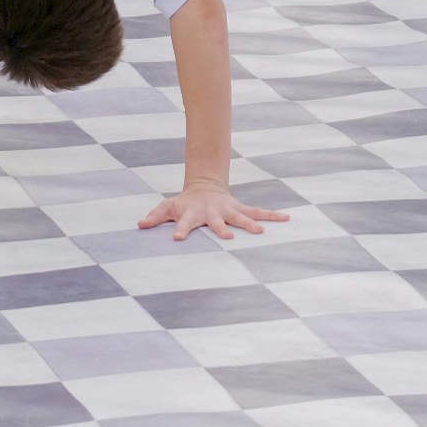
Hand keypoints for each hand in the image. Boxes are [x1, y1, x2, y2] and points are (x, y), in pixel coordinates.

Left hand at [137, 180, 288, 242]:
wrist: (205, 187)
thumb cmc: (184, 203)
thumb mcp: (168, 207)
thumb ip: (155, 216)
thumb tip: (140, 224)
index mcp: (193, 214)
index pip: (184, 223)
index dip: (180, 230)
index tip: (177, 238)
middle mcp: (213, 212)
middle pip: (217, 222)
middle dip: (222, 229)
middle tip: (228, 238)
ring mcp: (228, 210)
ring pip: (241, 217)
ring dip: (251, 223)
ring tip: (262, 231)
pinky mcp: (240, 210)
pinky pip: (258, 212)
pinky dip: (272, 215)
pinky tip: (287, 217)